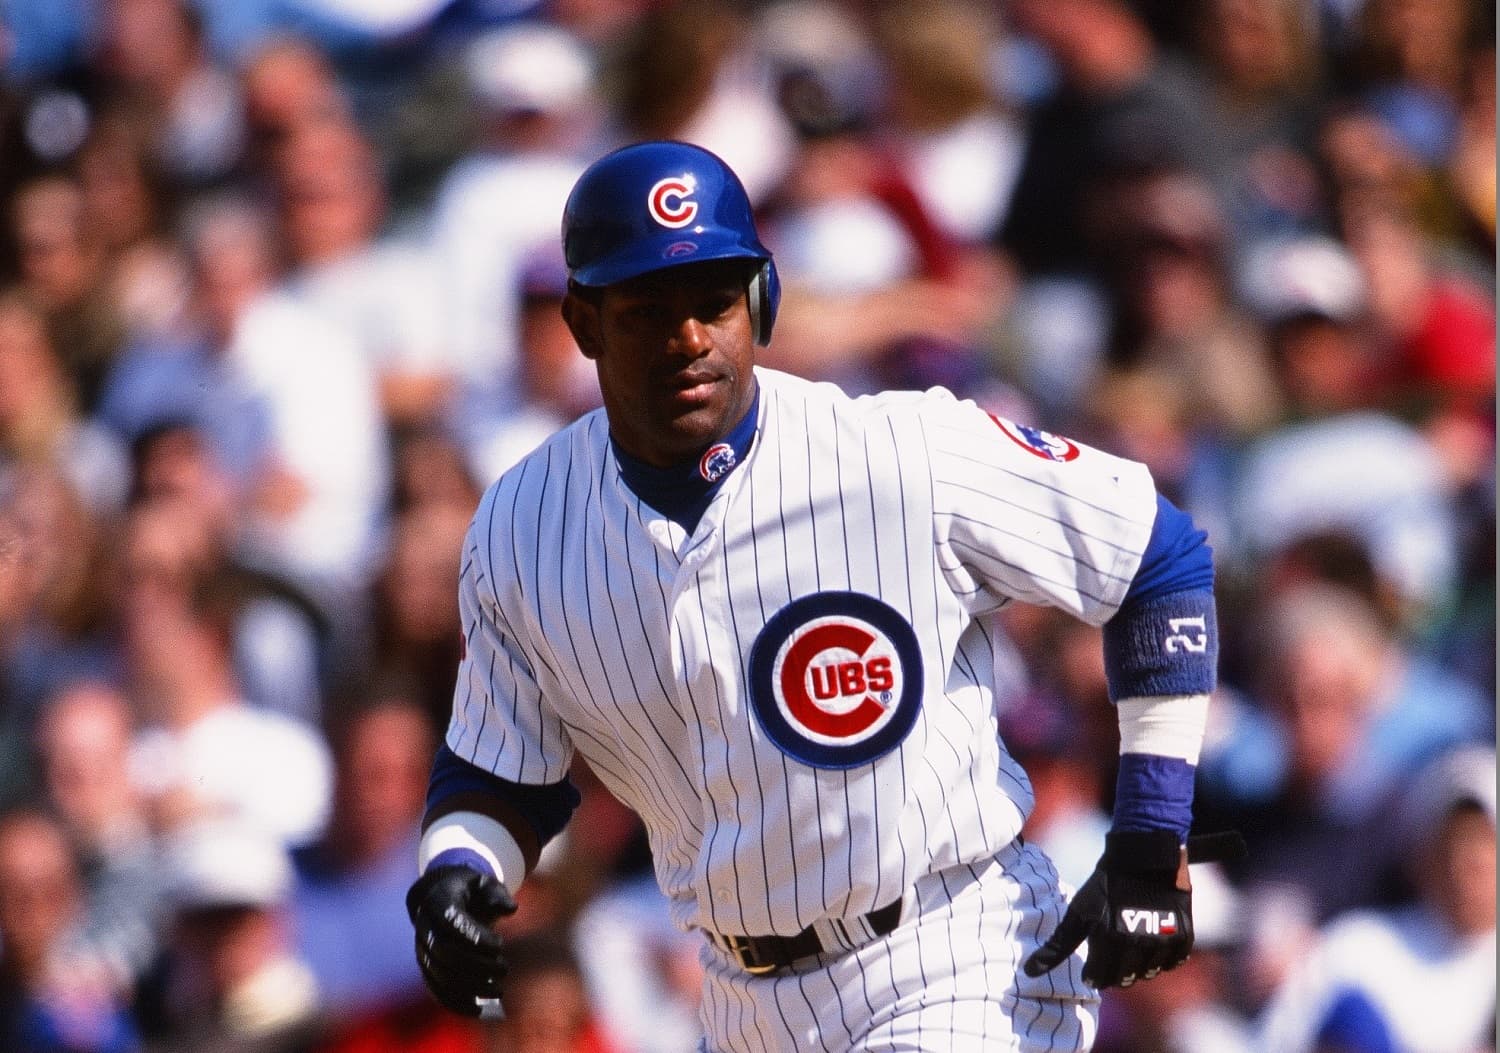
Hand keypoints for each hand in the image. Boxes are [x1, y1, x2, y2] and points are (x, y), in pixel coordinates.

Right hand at [406, 865, 517, 1016]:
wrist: (441, 896)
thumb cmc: (470, 890)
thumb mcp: (485, 883)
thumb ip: (497, 894)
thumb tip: (510, 909)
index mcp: (438, 901)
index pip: (452, 923)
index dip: (475, 937)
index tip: (500, 944)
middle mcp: (425, 927)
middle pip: (445, 953)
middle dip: (477, 965)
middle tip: (504, 969)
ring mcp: (423, 950)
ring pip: (440, 976)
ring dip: (470, 987)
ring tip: (499, 990)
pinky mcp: (427, 968)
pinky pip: (437, 991)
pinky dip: (457, 1003)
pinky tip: (480, 1011)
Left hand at [1023, 830, 1244, 988]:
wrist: (1146, 854)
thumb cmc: (1107, 882)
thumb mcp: (1078, 911)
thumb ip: (1056, 946)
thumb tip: (1028, 972)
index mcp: (1110, 940)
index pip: (1100, 978)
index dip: (1093, 974)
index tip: (1091, 967)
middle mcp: (1139, 945)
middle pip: (1124, 979)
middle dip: (1114, 972)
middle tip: (1110, 956)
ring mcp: (1165, 942)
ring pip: (1148, 973)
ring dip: (1138, 966)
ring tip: (1130, 946)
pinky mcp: (1185, 937)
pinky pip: (1173, 963)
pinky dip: (1162, 958)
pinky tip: (1152, 942)